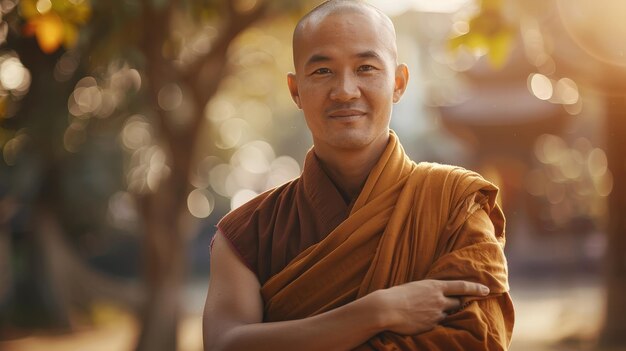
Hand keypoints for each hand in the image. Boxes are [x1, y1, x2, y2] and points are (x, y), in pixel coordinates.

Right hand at [370, 279, 489, 334]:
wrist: (387, 309)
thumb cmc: (396, 295)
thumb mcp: (414, 287)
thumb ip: (426, 291)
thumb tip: (430, 295)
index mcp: (434, 286)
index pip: (461, 286)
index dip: (476, 288)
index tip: (487, 290)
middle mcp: (439, 299)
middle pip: (458, 302)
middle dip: (458, 302)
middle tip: (456, 303)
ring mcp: (436, 314)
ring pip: (448, 313)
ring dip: (443, 312)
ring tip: (430, 312)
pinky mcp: (431, 325)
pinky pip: (438, 323)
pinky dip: (433, 321)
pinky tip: (422, 320)